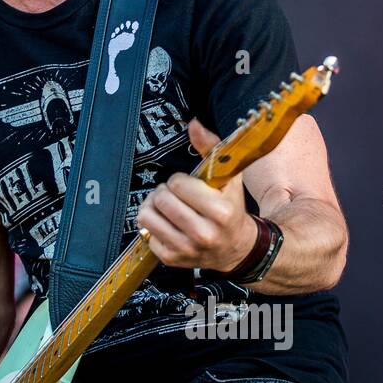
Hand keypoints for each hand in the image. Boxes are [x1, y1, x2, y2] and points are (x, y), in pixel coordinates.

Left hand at [136, 118, 257, 273]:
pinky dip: (153, 226)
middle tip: (176, 196)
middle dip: (165, 192)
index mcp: (220, 212)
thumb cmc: (230, 209)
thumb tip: (194, 124)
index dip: (180, 181)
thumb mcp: (229, 178)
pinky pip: (146, 233)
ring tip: (167, 207)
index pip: (178, 184)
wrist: (235, 248)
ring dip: (153, 207)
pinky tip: (168, 224)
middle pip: (161, 199)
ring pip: (147, 216)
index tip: (189, 186)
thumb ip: (211, 148)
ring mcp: (187, 249)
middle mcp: (204, 234)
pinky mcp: (172, 258)